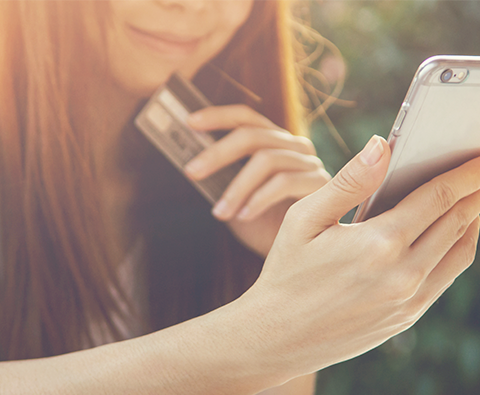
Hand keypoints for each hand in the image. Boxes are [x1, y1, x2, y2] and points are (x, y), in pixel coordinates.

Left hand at [185, 105, 330, 255]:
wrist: (295, 255)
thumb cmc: (263, 226)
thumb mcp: (235, 198)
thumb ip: (221, 178)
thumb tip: (191, 163)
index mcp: (273, 143)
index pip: (247, 118)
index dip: (219, 116)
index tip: (190, 122)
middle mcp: (294, 146)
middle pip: (253, 135)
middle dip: (218, 153)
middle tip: (192, 171)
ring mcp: (309, 163)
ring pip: (267, 160)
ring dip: (237, 188)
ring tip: (220, 213)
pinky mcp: (320, 183)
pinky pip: (284, 182)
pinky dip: (259, 199)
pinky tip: (245, 217)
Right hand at [239, 135, 479, 378]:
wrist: (278, 336)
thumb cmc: (285, 272)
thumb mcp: (304, 219)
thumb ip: (348, 181)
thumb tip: (383, 146)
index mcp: (378, 243)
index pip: (438, 197)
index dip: (465, 173)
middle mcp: (404, 274)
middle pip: (457, 221)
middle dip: (475, 192)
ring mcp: (409, 300)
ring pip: (460, 251)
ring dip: (472, 220)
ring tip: (474, 200)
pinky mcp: (406, 317)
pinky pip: (445, 277)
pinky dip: (457, 250)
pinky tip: (449, 236)